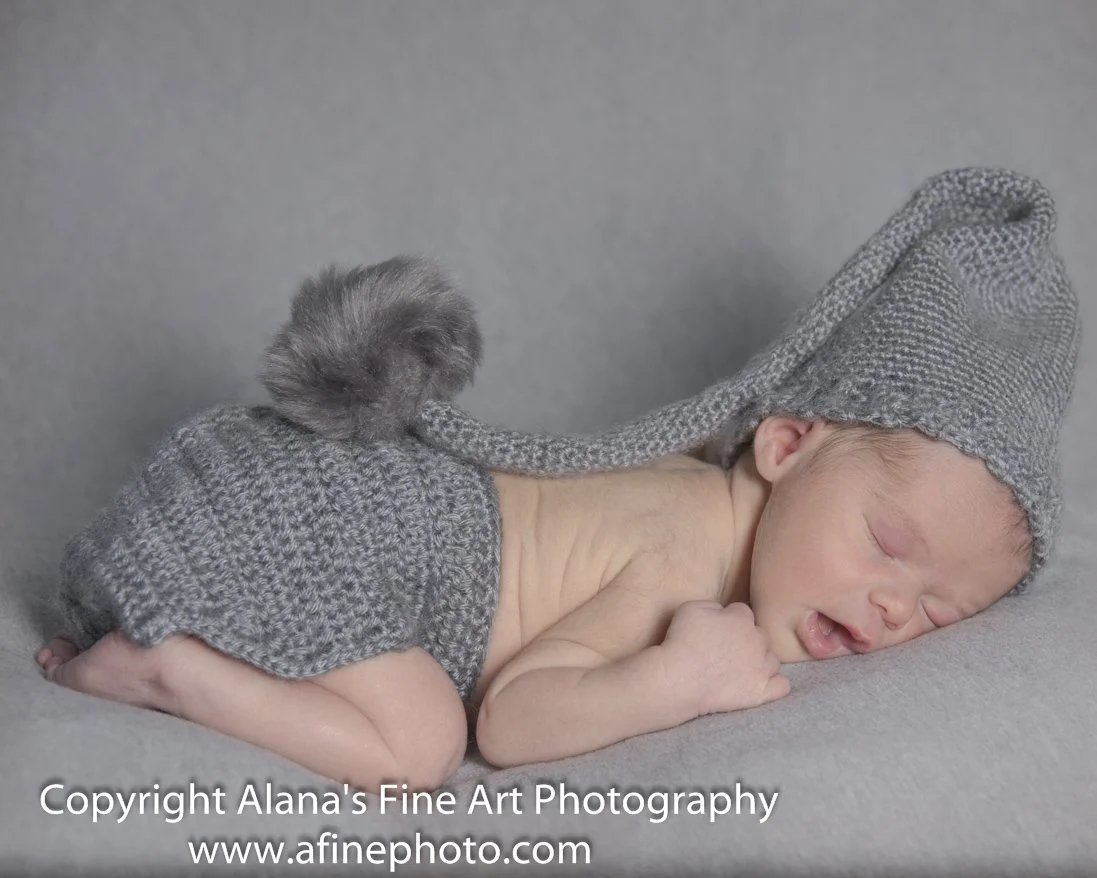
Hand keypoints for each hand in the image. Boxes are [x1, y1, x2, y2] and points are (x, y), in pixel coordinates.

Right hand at [658, 601, 789, 717]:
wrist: (679, 678)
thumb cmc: (682, 642)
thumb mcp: (691, 608)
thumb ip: (714, 605)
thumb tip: (723, 612)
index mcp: (742, 619)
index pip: (743, 613)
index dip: (730, 620)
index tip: (719, 630)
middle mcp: (758, 641)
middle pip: (760, 636)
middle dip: (748, 641)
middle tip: (727, 651)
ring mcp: (762, 668)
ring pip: (772, 660)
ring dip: (760, 662)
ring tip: (740, 670)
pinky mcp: (761, 692)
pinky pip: (782, 686)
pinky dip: (774, 684)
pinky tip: (760, 684)